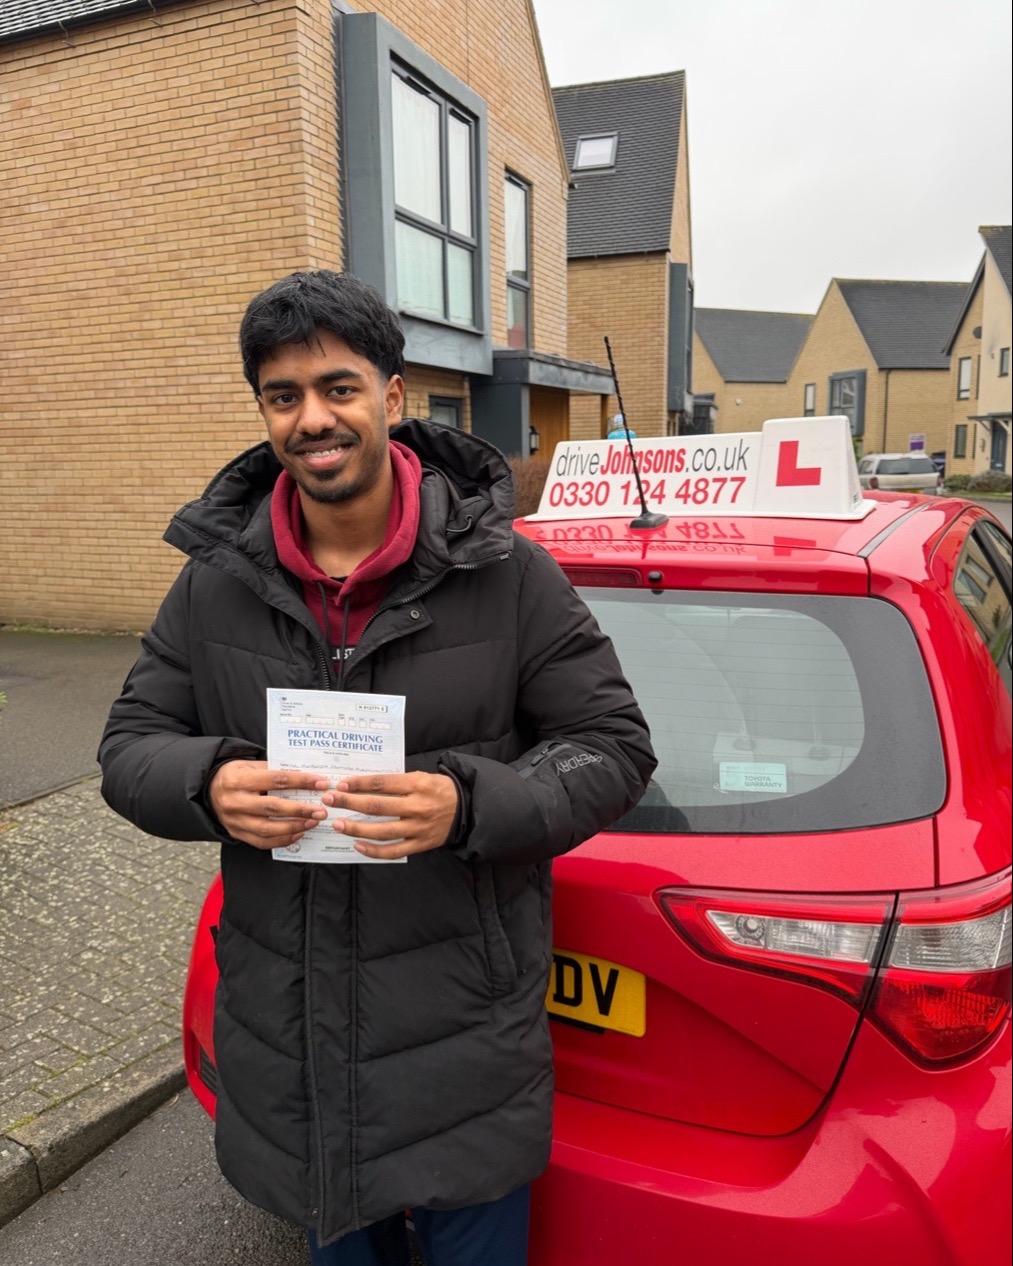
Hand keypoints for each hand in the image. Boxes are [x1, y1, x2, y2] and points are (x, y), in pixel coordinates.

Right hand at [209, 760, 329, 849]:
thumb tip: (307, 777)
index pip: (276, 780)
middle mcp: (234, 801)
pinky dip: (282, 840)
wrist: (208, 791)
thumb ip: (273, 771)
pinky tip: (298, 833)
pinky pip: (261, 842)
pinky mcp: (235, 833)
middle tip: (321, 811)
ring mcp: (234, 820)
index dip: (301, 781)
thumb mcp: (249, 765)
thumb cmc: (236, 774)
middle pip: (272, 808)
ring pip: (267, 829)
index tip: (321, 783)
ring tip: (313, 822)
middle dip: (300, 810)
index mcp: (238, 779)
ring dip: (294, 827)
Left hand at [323, 772, 458, 859]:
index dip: (359, 784)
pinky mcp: (420, 844)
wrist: (466, 808)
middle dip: (349, 803)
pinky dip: (374, 850)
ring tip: (338, 824)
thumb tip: (364, 785)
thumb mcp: (422, 776)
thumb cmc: (439, 789)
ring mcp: (418, 827)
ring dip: (356, 828)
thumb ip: (396, 782)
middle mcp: (417, 806)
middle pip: (376, 806)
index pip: (381, 783)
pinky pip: (393, 851)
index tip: (341, 784)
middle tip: (329, 800)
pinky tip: (357, 846)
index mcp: (417, 784)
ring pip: (381, 831)